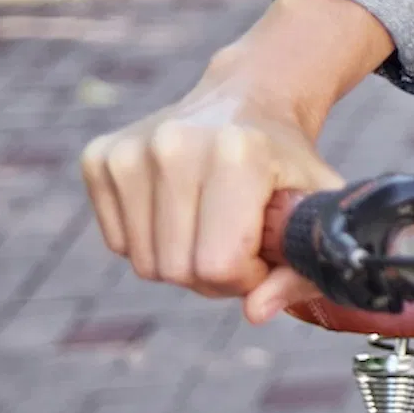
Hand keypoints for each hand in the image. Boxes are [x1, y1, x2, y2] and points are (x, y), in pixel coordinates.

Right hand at [81, 0, 393, 323]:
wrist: (248, 98)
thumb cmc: (287, 162)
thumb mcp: (315, 208)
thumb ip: (302, 269)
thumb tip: (255, 313)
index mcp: (235, 152)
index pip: (219, 264)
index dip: (246, 277)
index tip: (263, 254)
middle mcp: (173, 145)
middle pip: (178, 270)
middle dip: (214, 275)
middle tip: (240, 242)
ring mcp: (128, 149)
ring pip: (145, 264)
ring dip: (182, 263)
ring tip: (212, 225)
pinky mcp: (98, 157)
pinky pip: (118, 244)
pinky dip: (151, 243)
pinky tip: (181, 210)